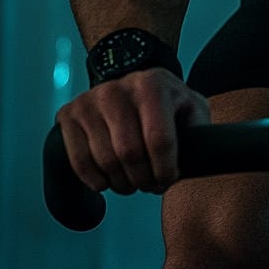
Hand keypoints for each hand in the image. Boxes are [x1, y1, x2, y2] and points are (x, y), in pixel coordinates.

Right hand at [55, 68, 210, 194]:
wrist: (133, 85)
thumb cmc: (166, 103)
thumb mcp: (191, 108)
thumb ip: (200, 129)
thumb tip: (199, 155)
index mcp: (152, 84)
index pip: (159, 140)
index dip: (165, 170)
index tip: (168, 180)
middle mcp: (117, 88)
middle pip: (130, 154)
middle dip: (143, 179)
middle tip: (150, 184)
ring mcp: (89, 100)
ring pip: (105, 161)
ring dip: (121, 182)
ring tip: (132, 180)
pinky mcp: (68, 115)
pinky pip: (79, 162)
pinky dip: (95, 181)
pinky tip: (108, 179)